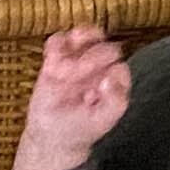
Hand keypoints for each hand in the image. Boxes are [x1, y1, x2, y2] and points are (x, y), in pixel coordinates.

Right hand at [8, 25, 130, 169]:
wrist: (52, 135)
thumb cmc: (81, 129)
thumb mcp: (102, 121)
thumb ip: (116, 101)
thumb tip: (110, 77)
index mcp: (116, 80)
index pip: (118, 63)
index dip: (104, 73)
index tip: (88, 89)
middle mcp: (101, 66)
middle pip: (104, 46)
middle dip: (88, 59)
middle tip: (71, 76)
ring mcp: (80, 59)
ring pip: (85, 35)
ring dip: (74, 44)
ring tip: (63, 65)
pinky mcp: (58, 57)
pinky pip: (59, 40)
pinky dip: (55, 46)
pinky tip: (51, 62)